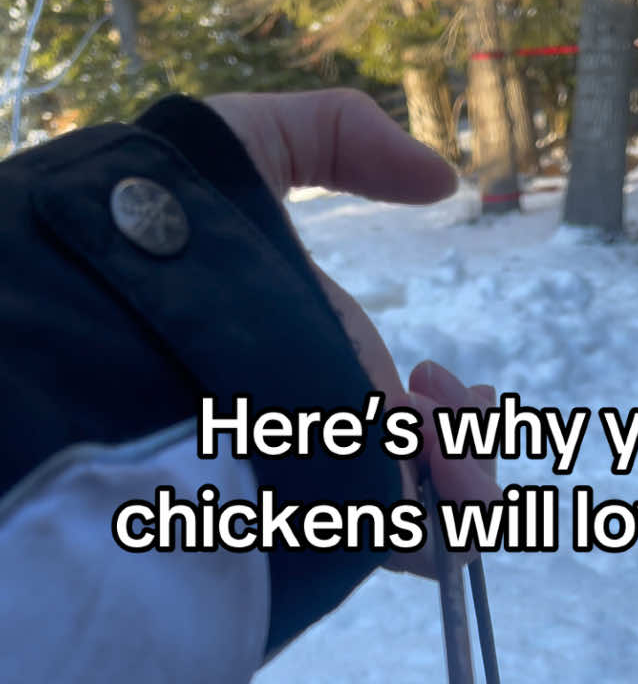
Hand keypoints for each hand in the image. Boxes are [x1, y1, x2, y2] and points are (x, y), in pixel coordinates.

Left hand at [204, 90, 499, 573]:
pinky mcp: (321, 519)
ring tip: (453, 424)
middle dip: (469, 443)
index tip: (463, 385)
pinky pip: (402, 544)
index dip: (451, 412)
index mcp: (316, 373)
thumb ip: (347, 139)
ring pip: (423, 514)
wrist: (123, 300)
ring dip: (467, 474)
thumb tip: (443, 180)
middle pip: (422, 475)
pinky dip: (447, 520)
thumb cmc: (178, 220)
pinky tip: (450, 464)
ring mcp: (320, 480)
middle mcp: (320, 435)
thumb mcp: (260, 144)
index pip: (398, 424)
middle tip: (463, 398)